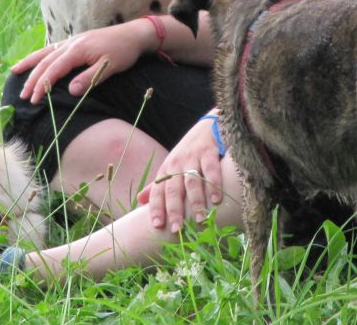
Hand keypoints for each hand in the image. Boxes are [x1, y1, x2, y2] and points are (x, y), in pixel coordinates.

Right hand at [13, 20, 151, 103]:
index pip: (54, 69)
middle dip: (32, 78)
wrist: (134, 34)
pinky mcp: (77, 41)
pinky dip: (42, 54)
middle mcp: (72, 43)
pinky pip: (54, 48)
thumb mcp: (110, 67)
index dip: (42, 85)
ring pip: (47, 52)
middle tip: (22, 95)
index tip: (33, 100)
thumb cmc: (124, 51)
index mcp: (78, 49)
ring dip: (31, 62)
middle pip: (46, 61)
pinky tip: (37, 60)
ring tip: (15, 71)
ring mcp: (73, 41)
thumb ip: (90, 78)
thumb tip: (70, 91)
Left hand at [138, 115, 223, 231]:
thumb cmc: (188, 152)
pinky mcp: (208, 151)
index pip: (158, 191)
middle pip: (173, 190)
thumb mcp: (171, 166)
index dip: (156, 208)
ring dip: (196, 201)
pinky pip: (210, 169)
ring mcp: (192, 157)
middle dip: (174, 210)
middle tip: (177, 229)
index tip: (157, 226)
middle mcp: (176, 164)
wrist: (207, 126)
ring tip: (200, 219)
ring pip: (192, 182)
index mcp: (166, 170)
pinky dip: (214, 184)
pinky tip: (217, 199)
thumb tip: (139, 201)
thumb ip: (157, 185)